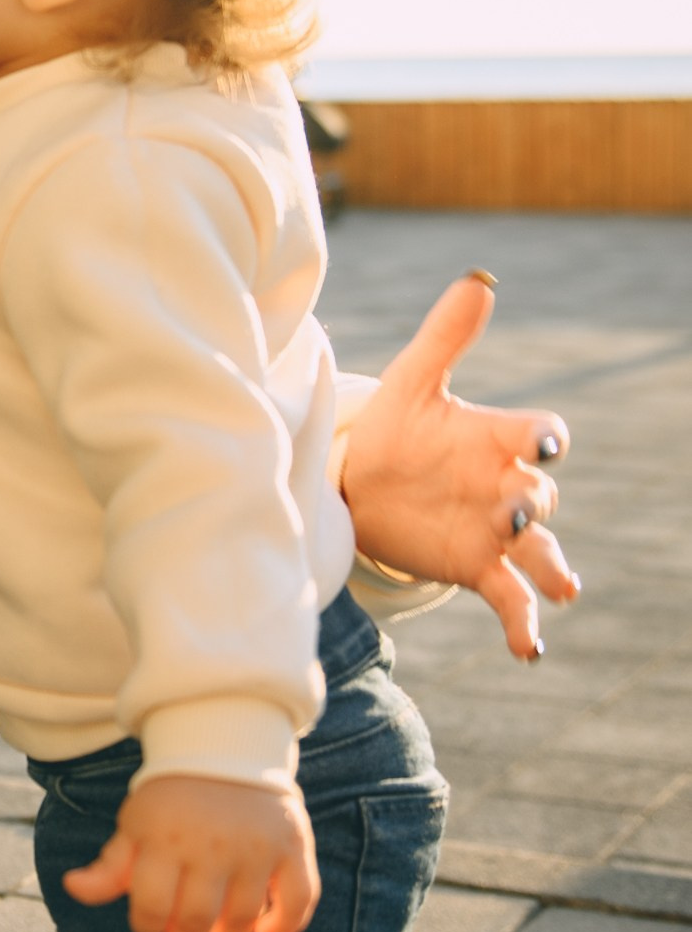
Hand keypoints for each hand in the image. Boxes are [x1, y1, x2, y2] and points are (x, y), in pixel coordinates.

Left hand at [63, 775, 319, 931]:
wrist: (223, 747)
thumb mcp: (135, 825)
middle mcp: (211, 845)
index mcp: (165, 839)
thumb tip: (72, 888)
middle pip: (197, 917)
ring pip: (244, 916)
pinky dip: (287, 925)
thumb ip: (110, 865)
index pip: (152, 904)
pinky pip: (299, 897)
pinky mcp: (291, 845)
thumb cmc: (171, 799)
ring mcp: (255, 847)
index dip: (147, 927)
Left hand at [342, 273, 576, 660]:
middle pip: (540, 496)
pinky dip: (525, 624)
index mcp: (497, 439)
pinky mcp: (480, 567)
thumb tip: (477, 280)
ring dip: (550, 566)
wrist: (366, 484)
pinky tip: (530, 651)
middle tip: (517, 513)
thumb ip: (445, 338)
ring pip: (541, 552)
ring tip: (564, 589)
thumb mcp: (412, 383)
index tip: (543, 442)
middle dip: (533, 505)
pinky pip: (512, 599)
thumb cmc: (399, 429)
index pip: (536, 435)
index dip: (544, 438)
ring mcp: (498, 531)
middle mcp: (508, 486)